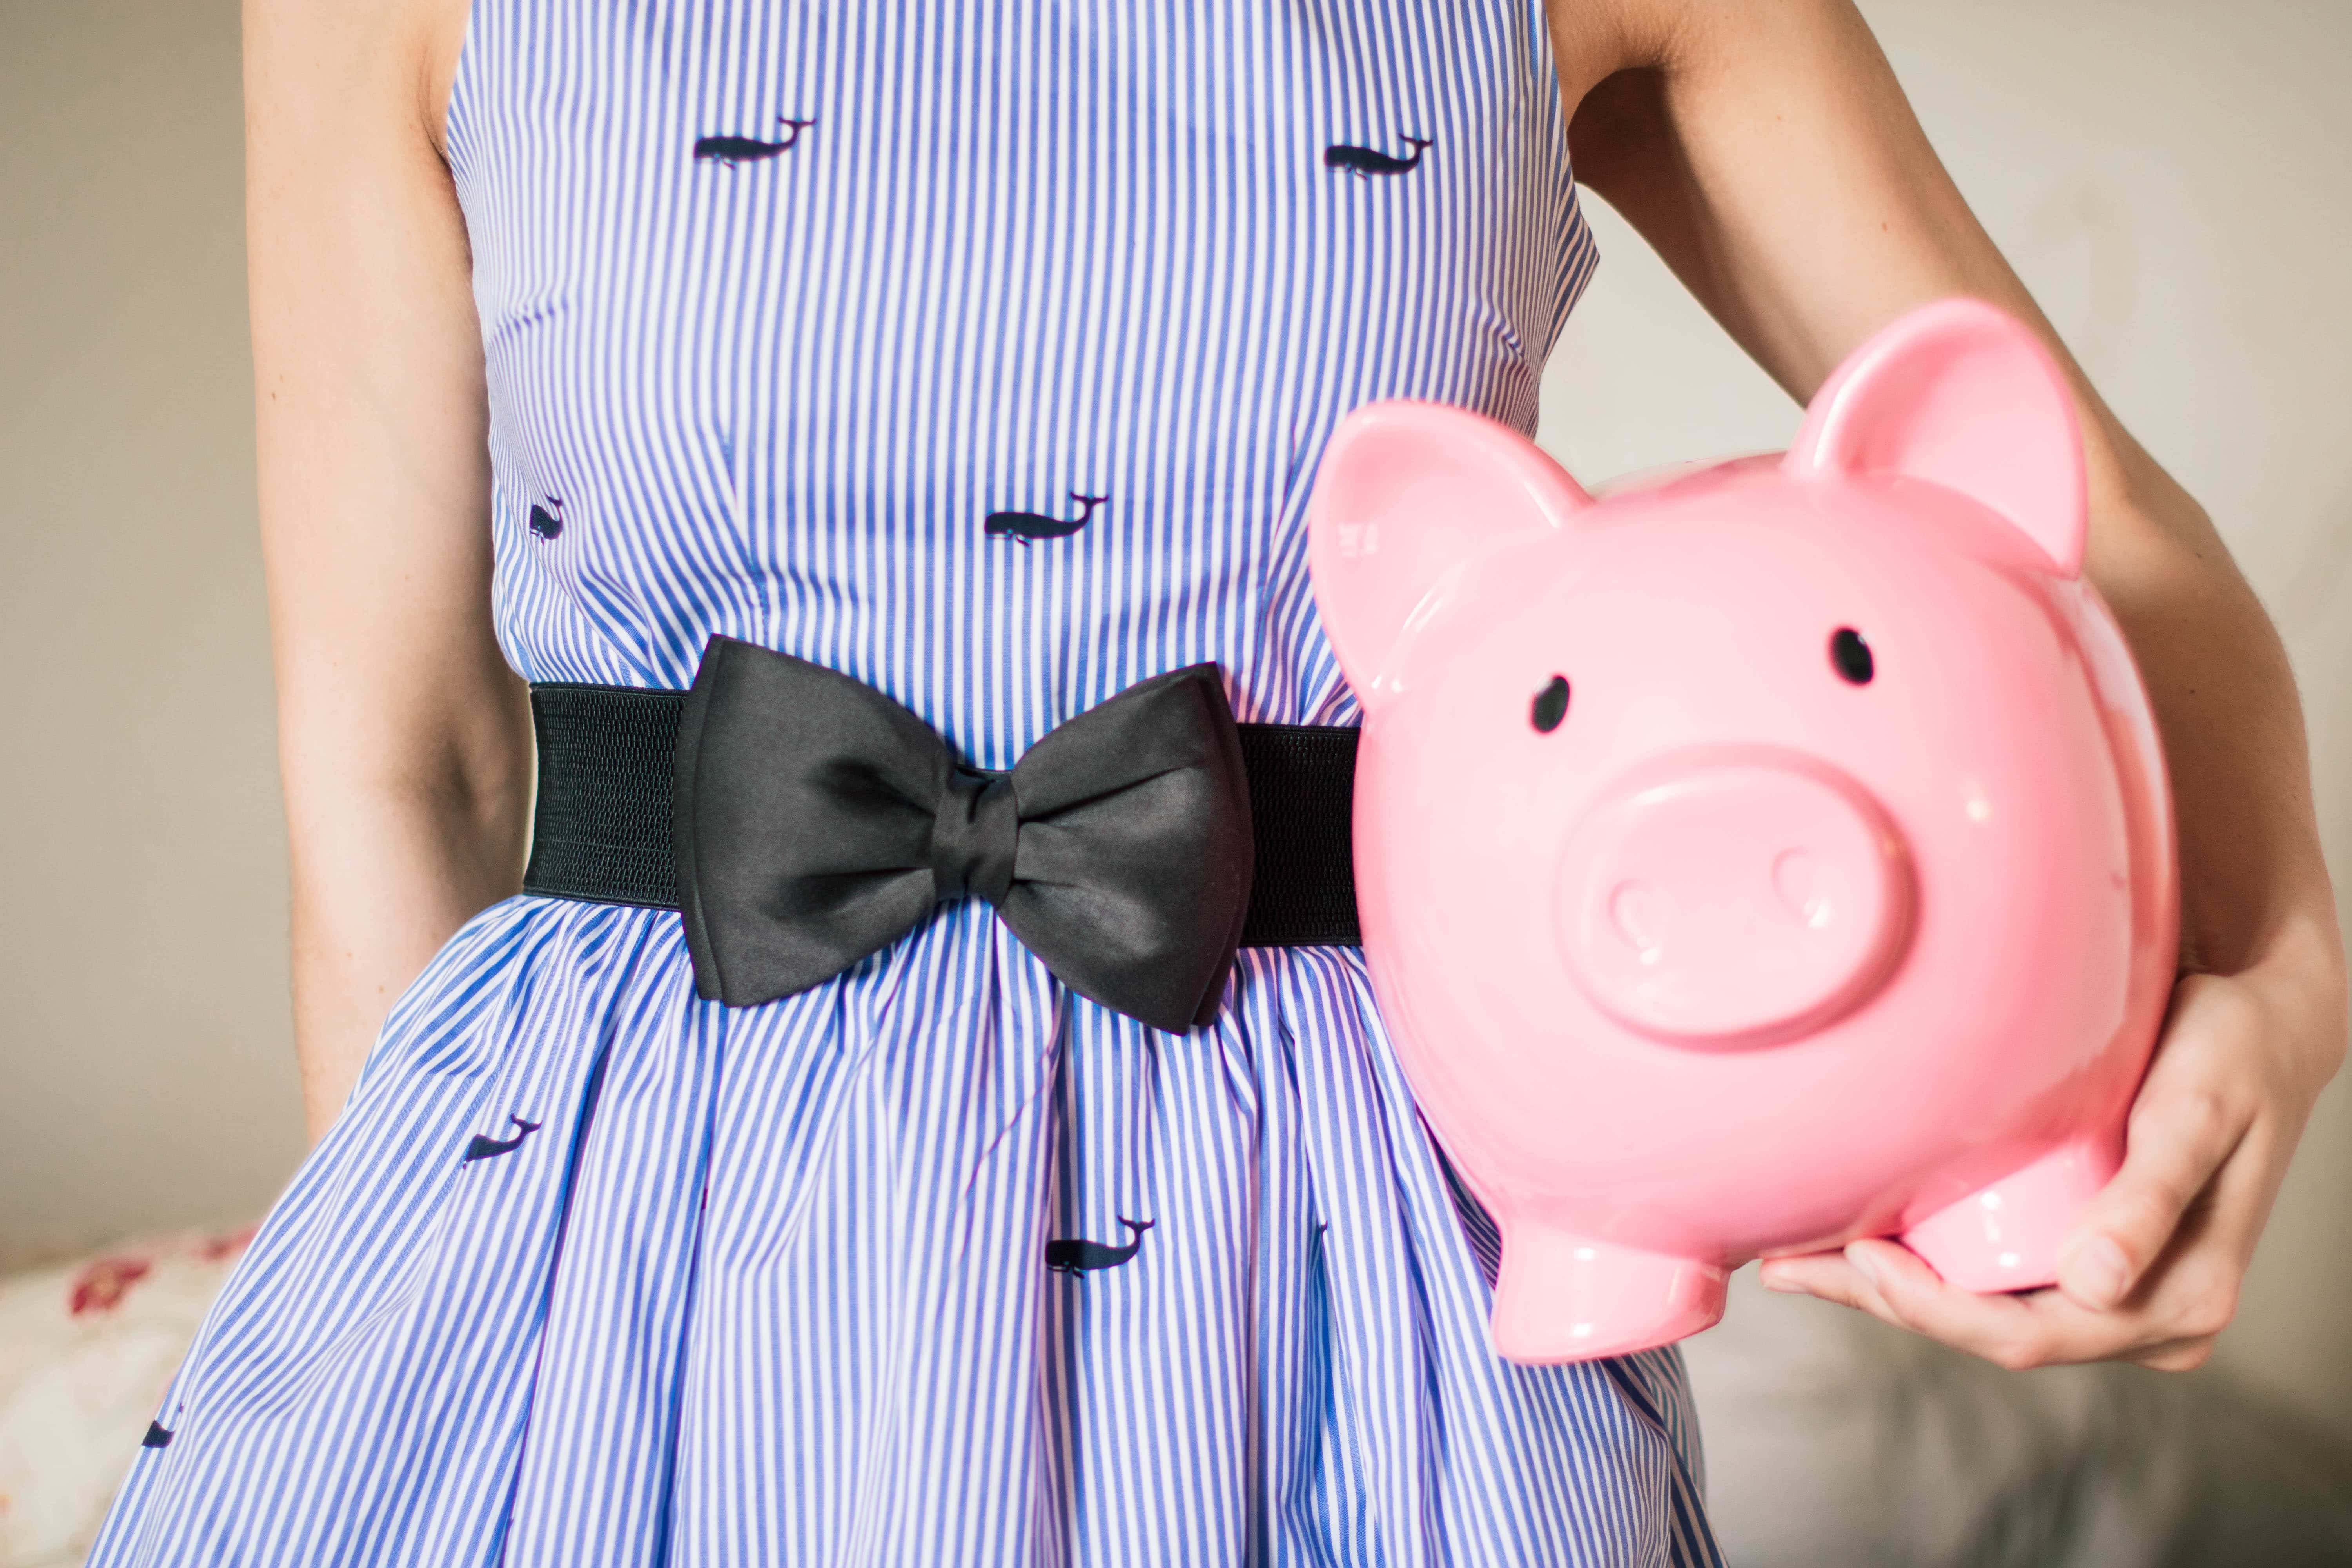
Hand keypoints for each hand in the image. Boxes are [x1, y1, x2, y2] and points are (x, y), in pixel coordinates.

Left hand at [1759, 952, 2346, 1370]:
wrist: (2261, 1027)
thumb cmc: (2231, 1057)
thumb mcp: (2196, 1114)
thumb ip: (2150, 1199)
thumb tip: (2097, 1287)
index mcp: (2178, 1301)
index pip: (2032, 1336)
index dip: (1936, 1309)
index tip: (1859, 1259)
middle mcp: (2146, 1313)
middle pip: (1993, 1332)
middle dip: (1888, 1304)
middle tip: (1785, 1266)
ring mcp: (2115, 1291)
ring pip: (1983, 1311)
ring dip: (1891, 1290)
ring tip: (1794, 1259)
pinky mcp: (2087, 1257)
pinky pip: (1994, 1279)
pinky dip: (1924, 1266)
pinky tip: (1854, 1241)